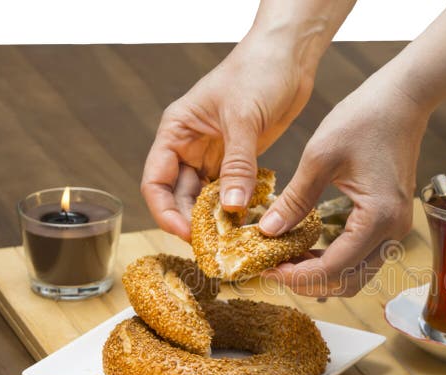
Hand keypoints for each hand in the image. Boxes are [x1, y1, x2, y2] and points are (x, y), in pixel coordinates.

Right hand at [140, 36, 314, 240]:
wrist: (289, 57)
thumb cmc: (258, 72)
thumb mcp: (244, 118)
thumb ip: (238, 165)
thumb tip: (231, 208)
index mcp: (177, 131)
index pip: (156, 180)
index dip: (165, 211)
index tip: (186, 233)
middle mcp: (190, 146)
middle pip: (180, 196)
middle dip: (192, 221)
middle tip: (213, 246)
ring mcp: (215, 154)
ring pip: (206, 198)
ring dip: (215, 219)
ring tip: (230, 241)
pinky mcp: (240, 160)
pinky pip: (231, 192)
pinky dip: (236, 209)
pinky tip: (247, 224)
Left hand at [259, 79, 429, 295]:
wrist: (401, 99)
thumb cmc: (363, 119)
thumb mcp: (319, 158)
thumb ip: (294, 200)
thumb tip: (267, 232)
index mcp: (376, 217)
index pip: (333, 268)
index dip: (297, 277)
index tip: (267, 270)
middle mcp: (393, 231)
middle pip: (348, 282)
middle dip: (309, 282)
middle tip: (273, 269)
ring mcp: (396, 228)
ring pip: (357, 274)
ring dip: (323, 275)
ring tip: (288, 259)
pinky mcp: (392, 220)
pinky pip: (363, 256)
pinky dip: (336, 261)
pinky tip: (309, 247)